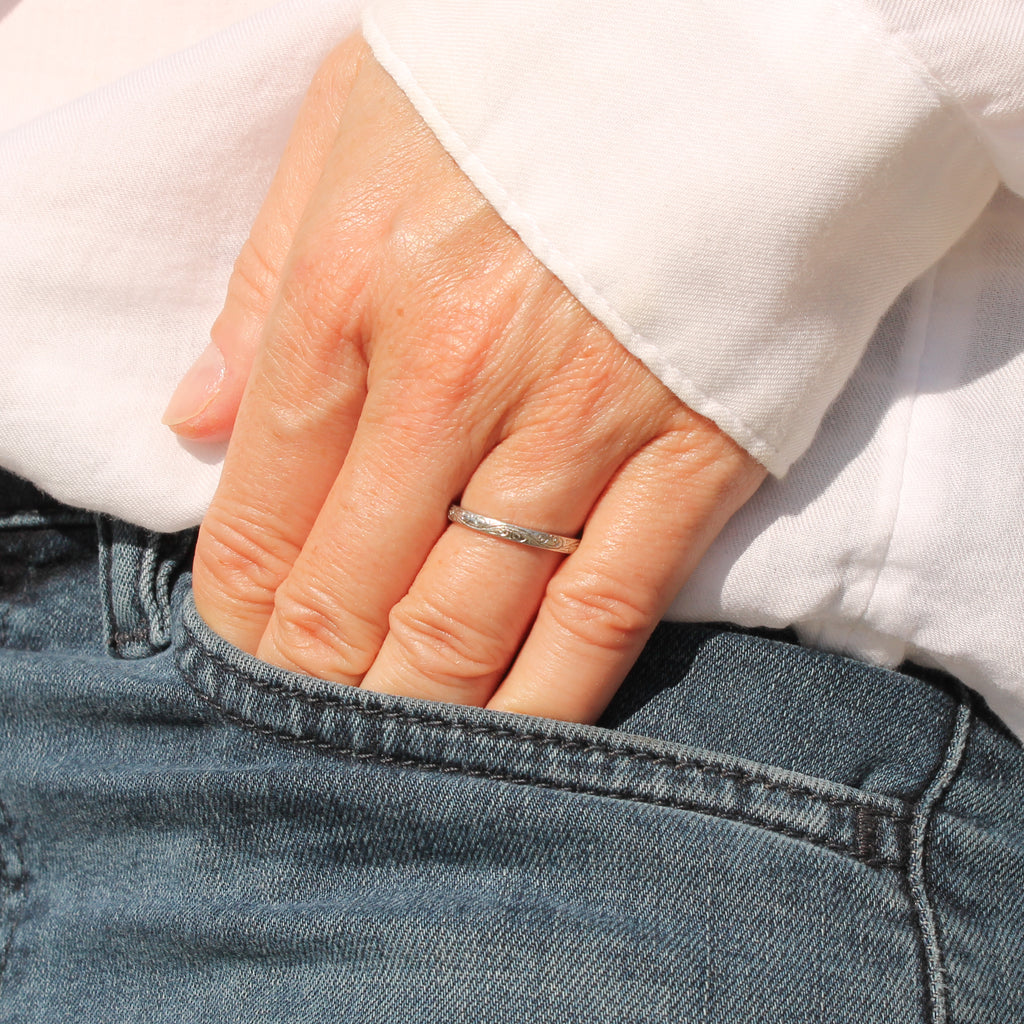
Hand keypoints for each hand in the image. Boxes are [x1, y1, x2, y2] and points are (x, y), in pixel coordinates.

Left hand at [163, 35, 765, 723]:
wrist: (753, 41)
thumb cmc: (538, 76)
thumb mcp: (358, 126)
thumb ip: (269, 284)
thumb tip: (197, 421)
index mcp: (350, 291)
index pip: (262, 506)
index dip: (238, 606)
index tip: (237, 656)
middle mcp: (452, 376)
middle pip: (352, 587)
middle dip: (310, 679)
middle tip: (297, 733)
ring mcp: (579, 425)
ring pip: (466, 623)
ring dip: (409, 711)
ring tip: (379, 760)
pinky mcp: (692, 456)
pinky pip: (603, 611)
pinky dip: (546, 697)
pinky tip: (508, 746)